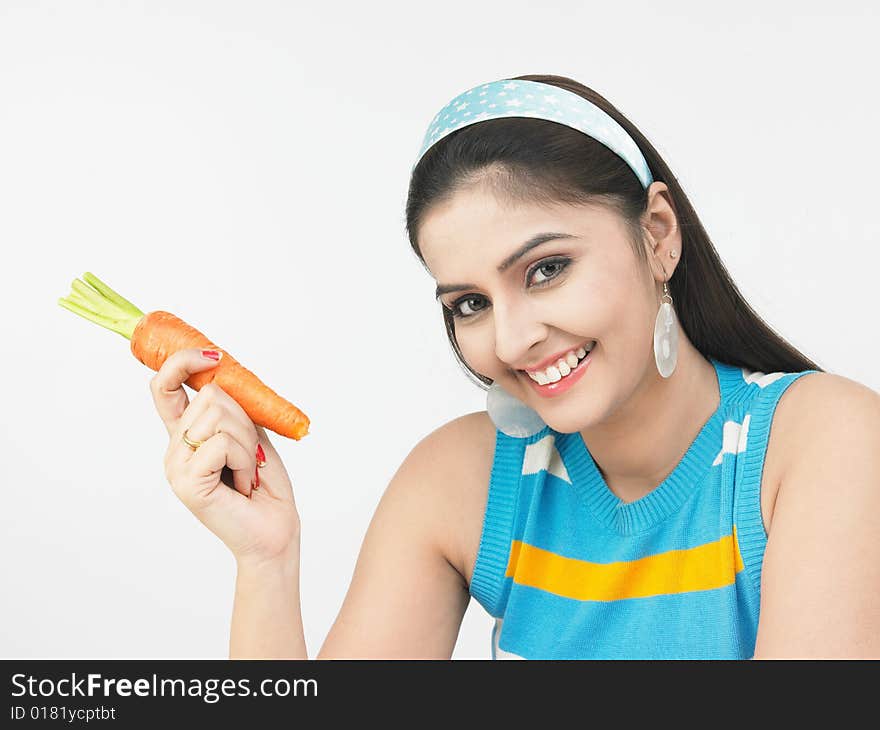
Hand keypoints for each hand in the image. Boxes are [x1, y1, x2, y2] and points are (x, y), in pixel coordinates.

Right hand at [150, 348, 300, 563]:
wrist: (274, 530)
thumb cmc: (265, 485)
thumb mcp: (250, 434)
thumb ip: (231, 406)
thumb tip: (218, 371)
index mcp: (185, 434)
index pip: (165, 387)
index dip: (182, 362)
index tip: (212, 354)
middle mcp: (174, 448)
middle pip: (209, 396)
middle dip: (244, 420)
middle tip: (249, 456)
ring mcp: (177, 466)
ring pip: (219, 416)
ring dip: (247, 443)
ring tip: (246, 472)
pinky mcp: (188, 483)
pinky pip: (223, 443)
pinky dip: (244, 460)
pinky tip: (243, 483)